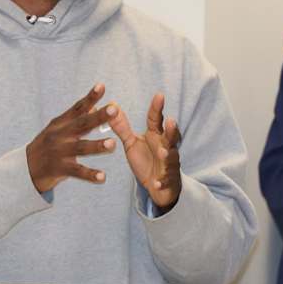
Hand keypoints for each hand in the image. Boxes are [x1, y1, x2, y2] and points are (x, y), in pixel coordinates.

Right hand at [26, 83, 117, 192]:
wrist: (25, 168)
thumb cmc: (47, 145)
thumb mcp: (57, 128)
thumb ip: (75, 118)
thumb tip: (95, 106)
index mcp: (61, 123)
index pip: (78, 108)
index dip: (90, 97)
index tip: (101, 86)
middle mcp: (61, 135)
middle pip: (82, 124)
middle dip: (99, 117)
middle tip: (114, 109)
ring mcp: (60, 152)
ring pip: (81, 148)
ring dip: (97, 146)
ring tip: (113, 144)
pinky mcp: (60, 169)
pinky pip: (77, 172)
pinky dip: (90, 175)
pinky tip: (103, 177)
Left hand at [108, 93, 181, 209]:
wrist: (159, 187)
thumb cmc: (147, 161)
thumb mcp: (132, 143)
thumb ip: (122, 127)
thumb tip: (111, 106)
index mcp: (156, 136)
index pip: (157, 120)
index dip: (158, 108)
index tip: (159, 95)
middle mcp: (165, 147)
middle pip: (170, 137)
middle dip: (171, 130)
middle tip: (170, 121)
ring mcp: (168, 164)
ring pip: (170, 158)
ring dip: (167, 155)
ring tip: (162, 152)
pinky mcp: (167, 180)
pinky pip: (165, 181)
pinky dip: (162, 181)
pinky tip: (157, 182)